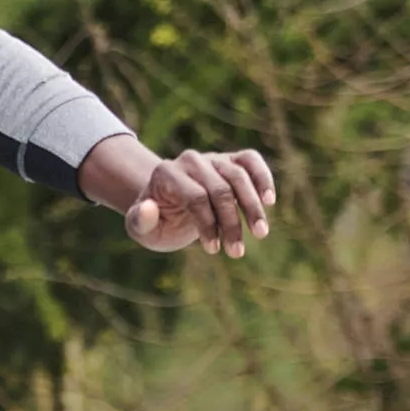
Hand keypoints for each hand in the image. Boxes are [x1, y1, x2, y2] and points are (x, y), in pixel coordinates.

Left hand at [124, 143, 276, 256]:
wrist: (168, 208)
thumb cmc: (157, 222)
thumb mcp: (142, 229)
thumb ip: (140, 221)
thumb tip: (149, 207)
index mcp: (165, 174)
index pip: (195, 197)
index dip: (208, 224)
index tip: (213, 250)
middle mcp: (190, 161)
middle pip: (220, 189)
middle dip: (231, 223)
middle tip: (237, 252)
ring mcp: (212, 158)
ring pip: (239, 177)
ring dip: (253, 208)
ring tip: (261, 234)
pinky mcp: (230, 159)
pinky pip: (251, 160)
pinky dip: (263, 178)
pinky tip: (269, 201)